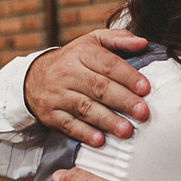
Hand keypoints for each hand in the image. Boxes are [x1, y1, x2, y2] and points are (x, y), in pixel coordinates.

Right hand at [26, 29, 151, 145]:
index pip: (108, 64)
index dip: (128, 76)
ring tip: (127, 130)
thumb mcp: (93, 42)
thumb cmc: (74, 60)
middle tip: (143, 113)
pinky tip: (100, 140)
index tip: (146, 88)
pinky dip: (84, 133)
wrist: (34, 76)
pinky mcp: (49, 113)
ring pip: (84, 108)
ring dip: (107, 121)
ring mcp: (56, 94)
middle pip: (98, 87)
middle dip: (123, 101)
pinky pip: (68, 125)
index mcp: (81, 52)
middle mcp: (67, 72)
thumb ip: (119, 39)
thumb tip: (143, 43)